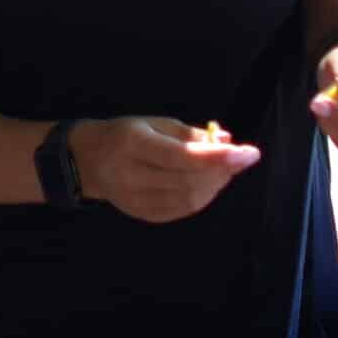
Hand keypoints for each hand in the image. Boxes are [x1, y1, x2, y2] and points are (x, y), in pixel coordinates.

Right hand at [77, 116, 259, 223]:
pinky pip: (182, 210)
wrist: (88, 160)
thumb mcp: (154, 123)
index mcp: (133, 145)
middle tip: (239, 157)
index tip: (249, 152)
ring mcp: (136, 200)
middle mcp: (132, 176)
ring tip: (224, 168)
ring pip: (189, 199)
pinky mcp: (142, 214)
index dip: (218, 157)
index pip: (182, 157)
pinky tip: (208, 183)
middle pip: (189, 181)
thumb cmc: (125, 135)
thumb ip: (190, 134)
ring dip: (216, 184)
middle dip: (222, 171)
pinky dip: (203, 196)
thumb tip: (228, 141)